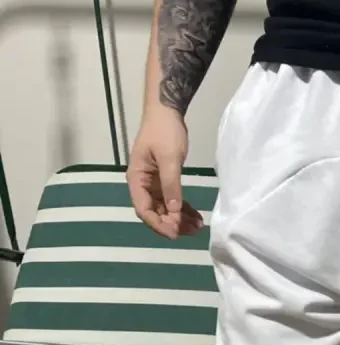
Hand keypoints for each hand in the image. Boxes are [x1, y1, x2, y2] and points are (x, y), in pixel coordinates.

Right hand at [127, 107, 202, 239]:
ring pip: (166, 209)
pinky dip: (184, 209)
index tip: (174, 233)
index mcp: (137, 179)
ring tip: (198, 227)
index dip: (158, 224)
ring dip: (180, 219)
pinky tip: (196, 217)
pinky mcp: (165, 180)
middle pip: (155, 212)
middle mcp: (143, 185)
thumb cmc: (164, 131)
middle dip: (172, 224)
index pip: (143, 210)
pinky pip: (173, 200)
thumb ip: (171, 185)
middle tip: (192, 231)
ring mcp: (154, 184)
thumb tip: (174, 211)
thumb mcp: (169, 158)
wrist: (167, 111)